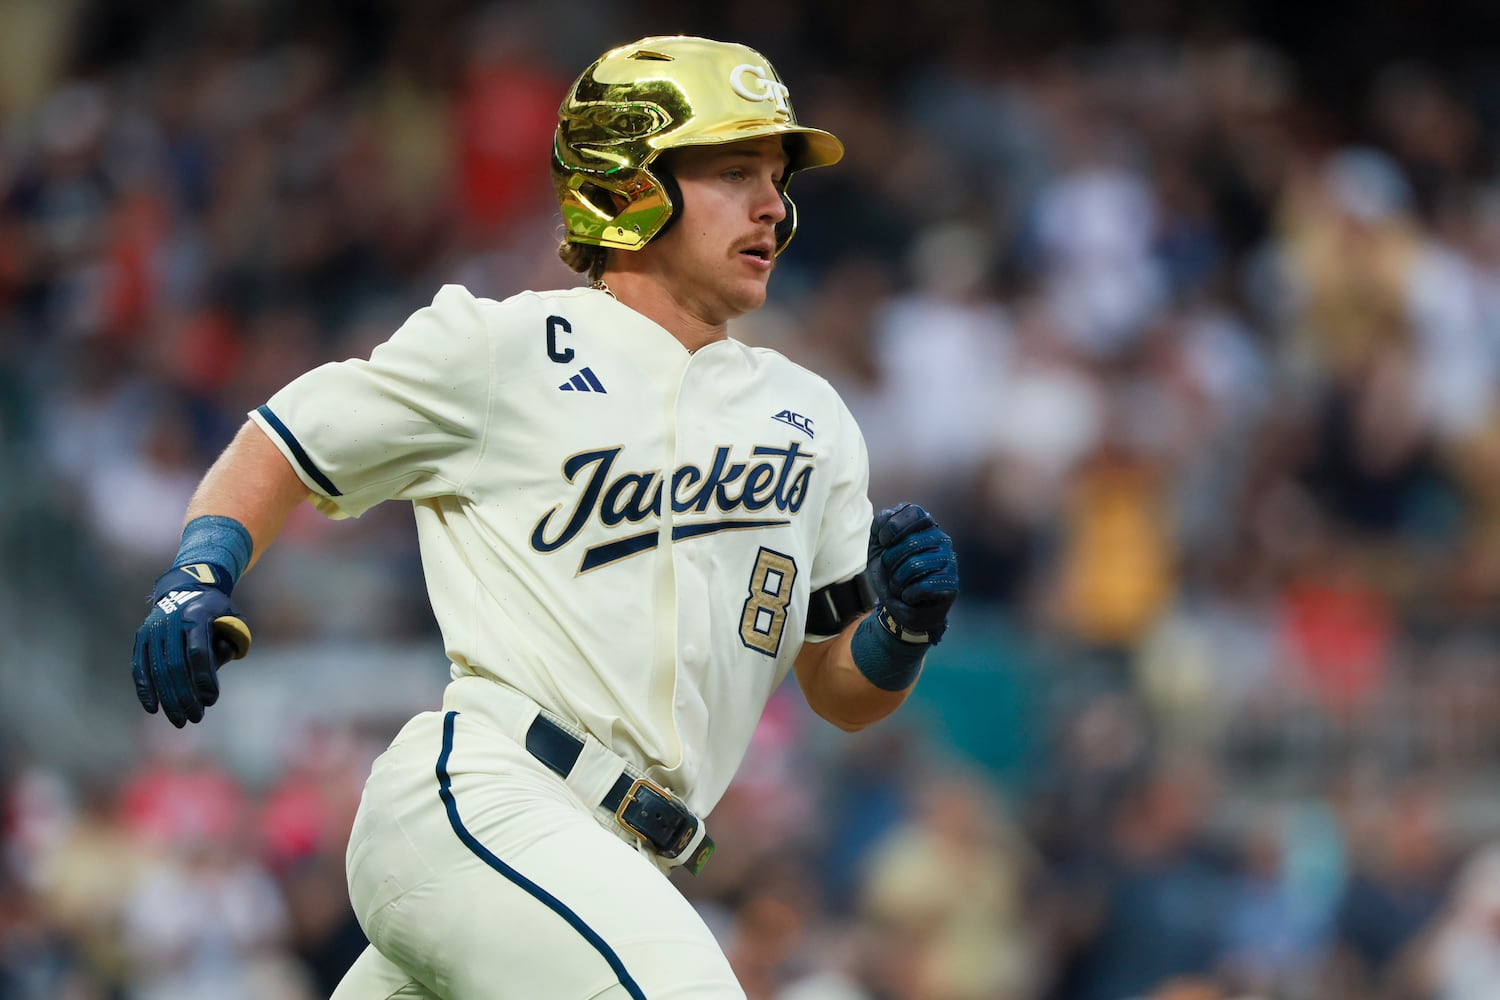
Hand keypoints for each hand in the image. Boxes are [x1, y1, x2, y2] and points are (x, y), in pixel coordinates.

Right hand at [132, 563, 251, 726]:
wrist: (185, 587)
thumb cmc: (216, 610)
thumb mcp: (232, 618)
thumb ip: (231, 642)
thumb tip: (214, 674)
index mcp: (196, 615)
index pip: (198, 652)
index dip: (204, 678)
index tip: (211, 700)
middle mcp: (170, 621)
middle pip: (175, 666)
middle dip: (185, 696)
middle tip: (195, 718)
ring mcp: (152, 630)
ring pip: (157, 670)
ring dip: (167, 699)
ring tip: (180, 720)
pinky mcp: (141, 638)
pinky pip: (139, 667)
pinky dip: (145, 689)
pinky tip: (153, 708)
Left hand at [867, 503, 958, 643]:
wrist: (899, 608)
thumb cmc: (890, 575)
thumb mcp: (877, 549)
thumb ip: (879, 528)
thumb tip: (886, 518)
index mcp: (924, 526)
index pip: (913, 510)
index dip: (892, 526)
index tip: (883, 542)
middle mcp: (940, 538)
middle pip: (910, 541)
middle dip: (889, 561)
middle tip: (890, 572)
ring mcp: (948, 559)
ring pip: (915, 565)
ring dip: (897, 582)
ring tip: (899, 586)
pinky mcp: (951, 582)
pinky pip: (923, 586)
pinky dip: (908, 595)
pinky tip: (910, 597)